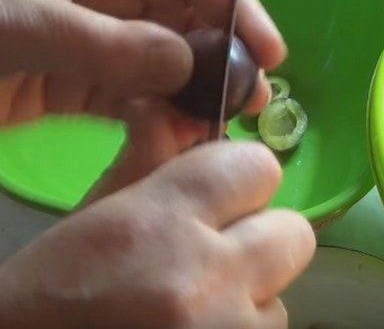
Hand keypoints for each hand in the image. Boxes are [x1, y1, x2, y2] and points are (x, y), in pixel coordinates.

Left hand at [0, 0, 286, 198]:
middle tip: (254, 101)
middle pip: (183, 20)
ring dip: (195, 95)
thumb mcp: (20, 25)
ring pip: (164, 66)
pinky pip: (134, 101)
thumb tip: (187, 65)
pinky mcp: (76, 90)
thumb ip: (106, 43)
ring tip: (218, 128)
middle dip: (223, 56)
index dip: (235, 4)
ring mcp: (92, 47)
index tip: (270, 51)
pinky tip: (177, 139)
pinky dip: (159, 119)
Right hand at [0, 141, 315, 328]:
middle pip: (294, 233)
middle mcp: (206, 277)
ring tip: (196, 307)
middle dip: (262, 239)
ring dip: (249, 297)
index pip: (259, 166)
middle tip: (219, 255)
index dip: (244, 176)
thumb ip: (148, 164)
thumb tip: (178, 115)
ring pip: (281, 296)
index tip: (226, 192)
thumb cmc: (51, 295)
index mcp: (159, 222)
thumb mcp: (92, 220)